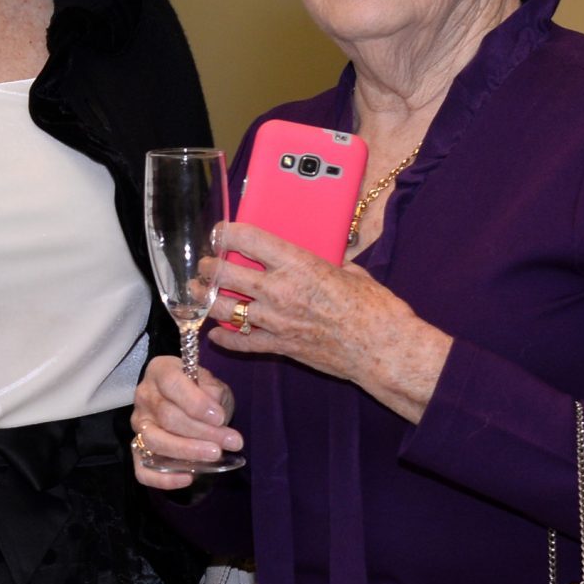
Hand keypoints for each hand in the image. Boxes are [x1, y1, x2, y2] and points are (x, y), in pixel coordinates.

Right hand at [131, 354, 240, 488]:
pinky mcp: (137, 448)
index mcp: (160, 371)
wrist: (188, 401)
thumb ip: (213, 392)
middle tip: (232, 441)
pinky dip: (163, 478)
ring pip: (154, 441)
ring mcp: (138, 424)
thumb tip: (214, 411)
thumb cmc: (201, 390)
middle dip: (202, 432)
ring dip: (187, 451)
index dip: (196, 403)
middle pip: (167, 417)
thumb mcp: (211, 382)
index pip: (172, 384)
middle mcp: (144, 396)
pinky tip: (188, 478)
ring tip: (215, 455)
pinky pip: (141, 468)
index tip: (221, 418)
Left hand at [205, 222, 451, 422]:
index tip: (218, 232)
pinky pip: (241, 343)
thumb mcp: (351, 272)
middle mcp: (280, 291)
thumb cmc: (376, 309)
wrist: (385, 350)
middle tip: (205, 265)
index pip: (247, 239)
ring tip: (198, 293)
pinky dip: (225, 338)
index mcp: (298, 264)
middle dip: (208, 268)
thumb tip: (322, 255)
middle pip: (224, 274)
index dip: (225, 233)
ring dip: (206, 300)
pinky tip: (216, 332)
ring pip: (223, 308)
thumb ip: (328, 262)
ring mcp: (276, 321)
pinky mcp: (280, 346)